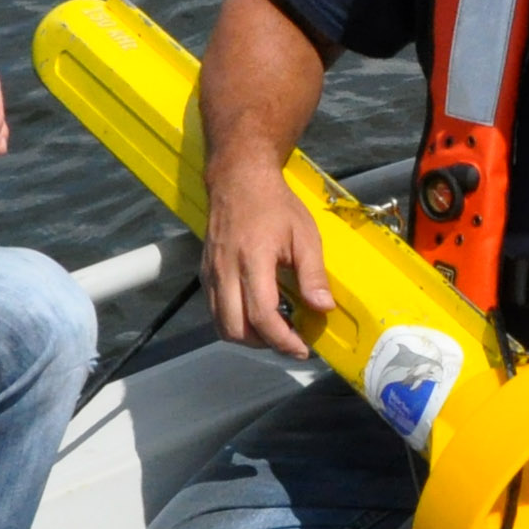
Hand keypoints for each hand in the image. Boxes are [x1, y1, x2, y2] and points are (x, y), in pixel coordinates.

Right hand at [202, 165, 331, 356]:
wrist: (239, 180)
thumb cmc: (275, 205)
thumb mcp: (305, 235)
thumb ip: (313, 275)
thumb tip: (323, 308)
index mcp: (252, 260)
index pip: (262, 315)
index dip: (282, 339)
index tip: (303, 348)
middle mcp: (225, 270)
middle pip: (236, 329)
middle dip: (265, 344)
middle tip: (291, 341)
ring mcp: (211, 274)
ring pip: (221, 325)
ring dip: (249, 337)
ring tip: (275, 331)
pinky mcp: (205, 274)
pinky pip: (215, 311)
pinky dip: (236, 323)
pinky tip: (257, 315)